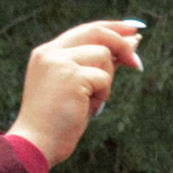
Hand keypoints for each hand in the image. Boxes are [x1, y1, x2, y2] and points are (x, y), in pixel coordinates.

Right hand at [9, 18, 141, 168]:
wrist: (35, 143)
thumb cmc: (55, 123)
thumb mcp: (73, 87)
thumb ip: (91, 66)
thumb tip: (126, 50)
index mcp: (46, 53)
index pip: (85, 30)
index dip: (111, 28)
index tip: (131, 30)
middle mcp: (51, 53)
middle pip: (97, 32)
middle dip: (122, 43)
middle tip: (136, 62)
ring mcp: (60, 62)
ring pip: (103, 56)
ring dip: (105, 82)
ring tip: (88, 103)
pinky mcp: (72, 76)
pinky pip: (103, 79)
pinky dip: (101, 97)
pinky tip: (86, 110)